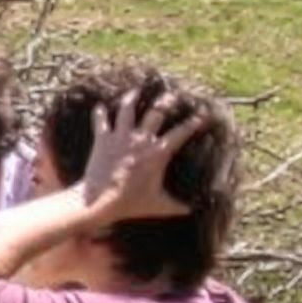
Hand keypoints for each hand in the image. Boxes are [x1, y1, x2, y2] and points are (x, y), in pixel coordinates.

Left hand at [81, 91, 209, 221]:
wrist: (99, 201)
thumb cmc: (130, 203)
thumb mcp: (158, 205)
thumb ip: (176, 206)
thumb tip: (191, 211)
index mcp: (158, 153)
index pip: (181, 133)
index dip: (194, 123)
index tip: (202, 115)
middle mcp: (140, 140)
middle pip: (156, 113)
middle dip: (166, 102)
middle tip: (171, 96)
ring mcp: (120, 137)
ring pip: (127, 110)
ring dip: (131, 99)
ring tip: (134, 91)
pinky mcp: (102, 140)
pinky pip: (101, 121)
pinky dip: (99, 113)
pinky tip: (99, 106)